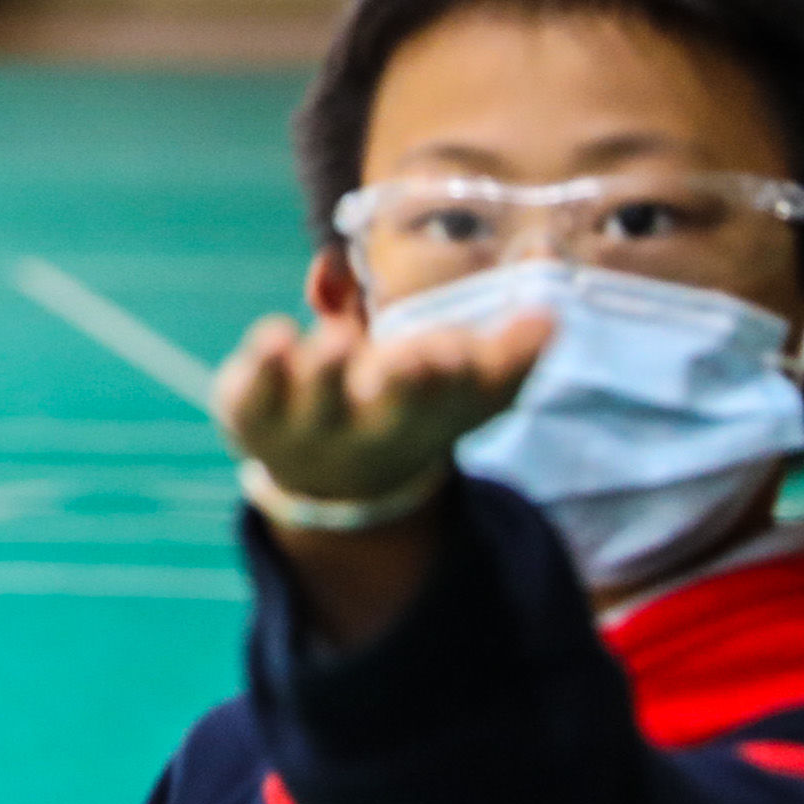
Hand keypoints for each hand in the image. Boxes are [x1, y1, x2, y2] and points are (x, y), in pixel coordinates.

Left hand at [211, 307, 552, 509]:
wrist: (326, 484)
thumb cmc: (407, 410)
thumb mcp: (461, 393)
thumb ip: (502, 358)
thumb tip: (549, 320)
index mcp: (432, 416)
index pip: (460, 400)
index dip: (464, 376)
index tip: (461, 354)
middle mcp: (372, 424)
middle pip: (395, 410)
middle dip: (408, 385)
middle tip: (419, 359)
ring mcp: (311, 420)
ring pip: (321, 397)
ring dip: (329, 370)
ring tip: (337, 340)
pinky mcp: (254, 409)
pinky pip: (253, 392)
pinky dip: (261, 368)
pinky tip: (275, 336)